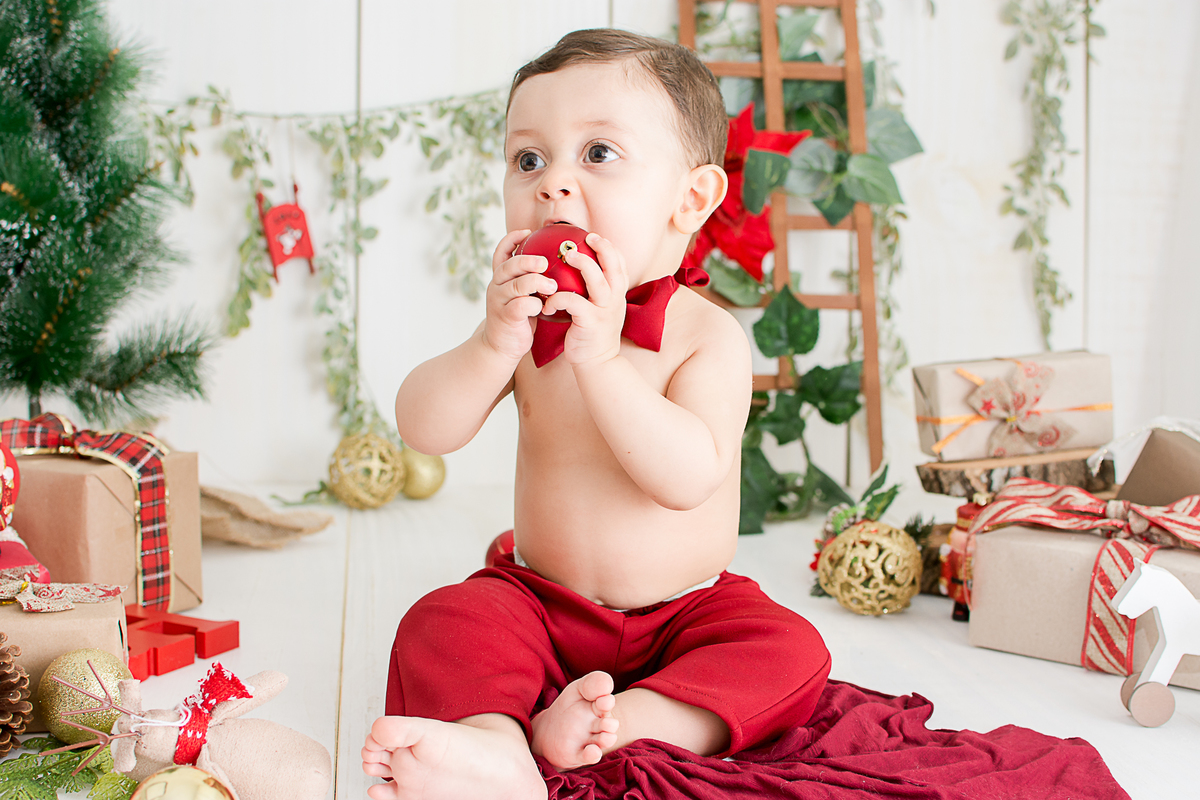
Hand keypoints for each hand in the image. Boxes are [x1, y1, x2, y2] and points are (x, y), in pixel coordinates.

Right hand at [481, 229, 557, 360]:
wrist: (501, 347)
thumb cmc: (517, 318)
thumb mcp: (520, 295)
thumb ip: (529, 279)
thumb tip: (552, 262)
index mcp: (500, 278)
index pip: (500, 252)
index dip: (511, 239)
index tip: (528, 232)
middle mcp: (496, 286)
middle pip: (510, 265)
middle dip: (528, 260)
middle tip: (545, 263)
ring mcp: (499, 301)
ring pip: (517, 284)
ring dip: (537, 282)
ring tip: (553, 285)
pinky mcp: (506, 317)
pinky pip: (521, 305)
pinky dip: (535, 304)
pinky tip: (543, 307)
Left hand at [541, 232, 628, 367]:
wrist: (597, 363)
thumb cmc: (592, 333)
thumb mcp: (601, 309)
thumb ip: (595, 291)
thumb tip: (580, 270)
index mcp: (618, 294)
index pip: (620, 263)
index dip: (610, 247)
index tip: (595, 237)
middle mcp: (615, 299)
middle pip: (614, 265)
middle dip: (602, 247)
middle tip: (585, 237)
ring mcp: (605, 310)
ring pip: (598, 280)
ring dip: (583, 264)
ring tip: (568, 256)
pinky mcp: (591, 322)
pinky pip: (573, 302)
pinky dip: (558, 298)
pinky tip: (547, 303)